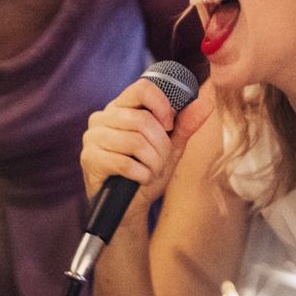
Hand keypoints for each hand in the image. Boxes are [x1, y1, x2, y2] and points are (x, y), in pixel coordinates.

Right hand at [81, 78, 213, 212]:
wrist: (130, 206)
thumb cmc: (147, 171)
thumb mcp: (171, 147)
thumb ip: (186, 124)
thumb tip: (205, 101)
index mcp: (122, 107)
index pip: (142, 89)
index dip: (162, 105)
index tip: (170, 125)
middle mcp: (103, 117)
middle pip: (142, 120)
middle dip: (161, 145)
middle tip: (161, 160)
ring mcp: (92, 137)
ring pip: (135, 142)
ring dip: (153, 162)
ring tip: (152, 171)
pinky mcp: (89, 159)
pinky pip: (124, 163)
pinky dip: (142, 174)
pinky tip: (142, 179)